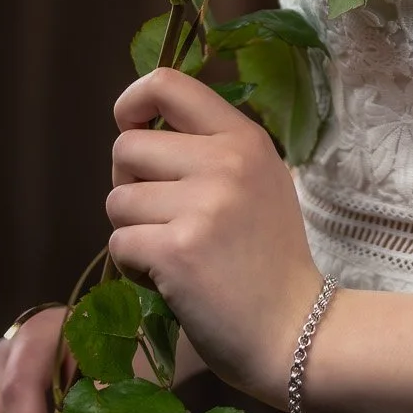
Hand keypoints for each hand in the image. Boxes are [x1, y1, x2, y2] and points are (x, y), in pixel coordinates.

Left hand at [106, 67, 323, 408]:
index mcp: (243, 137)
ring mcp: (201, 206)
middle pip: (126, 147)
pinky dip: (133, 265)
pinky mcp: (177, 252)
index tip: (129, 125)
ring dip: (132, 229)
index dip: (131, 101)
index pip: (168, 84)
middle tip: (160, 213)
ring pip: (117, 200)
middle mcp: (224, 161)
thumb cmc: (270, 256)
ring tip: (171, 249)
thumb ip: (211, 149)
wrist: (295, 329)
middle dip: (129, 182)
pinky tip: (169, 276)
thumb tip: (142, 131)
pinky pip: (119, 242)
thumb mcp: (259, 180)